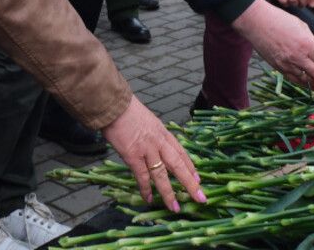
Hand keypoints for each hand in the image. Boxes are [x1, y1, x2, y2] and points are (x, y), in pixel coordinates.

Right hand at [102, 95, 206, 210]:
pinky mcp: (133, 156)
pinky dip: (146, 189)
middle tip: (200, 198)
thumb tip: (155, 144)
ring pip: (162, 175)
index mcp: (164, 132)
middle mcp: (159, 142)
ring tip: (175, 208)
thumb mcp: (148, 120)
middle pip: (178, 165)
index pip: (181, 152)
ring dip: (169, 193)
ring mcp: (147, 150)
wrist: (113, 105)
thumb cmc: (127, 110)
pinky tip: (148, 199)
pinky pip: (142, 176)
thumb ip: (153, 133)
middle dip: (190, 183)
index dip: (191, 167)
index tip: (198, 179)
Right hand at [231, 0, 313, 89]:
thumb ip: (312, 42)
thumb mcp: (302, 26)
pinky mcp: (278, 68)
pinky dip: (306, 84)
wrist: (256, 22)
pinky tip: (313, 86)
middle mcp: (298, 57)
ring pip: (308, 81)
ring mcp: (287, 64)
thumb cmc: (279, 19)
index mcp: (306, 44)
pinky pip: (295, 80)